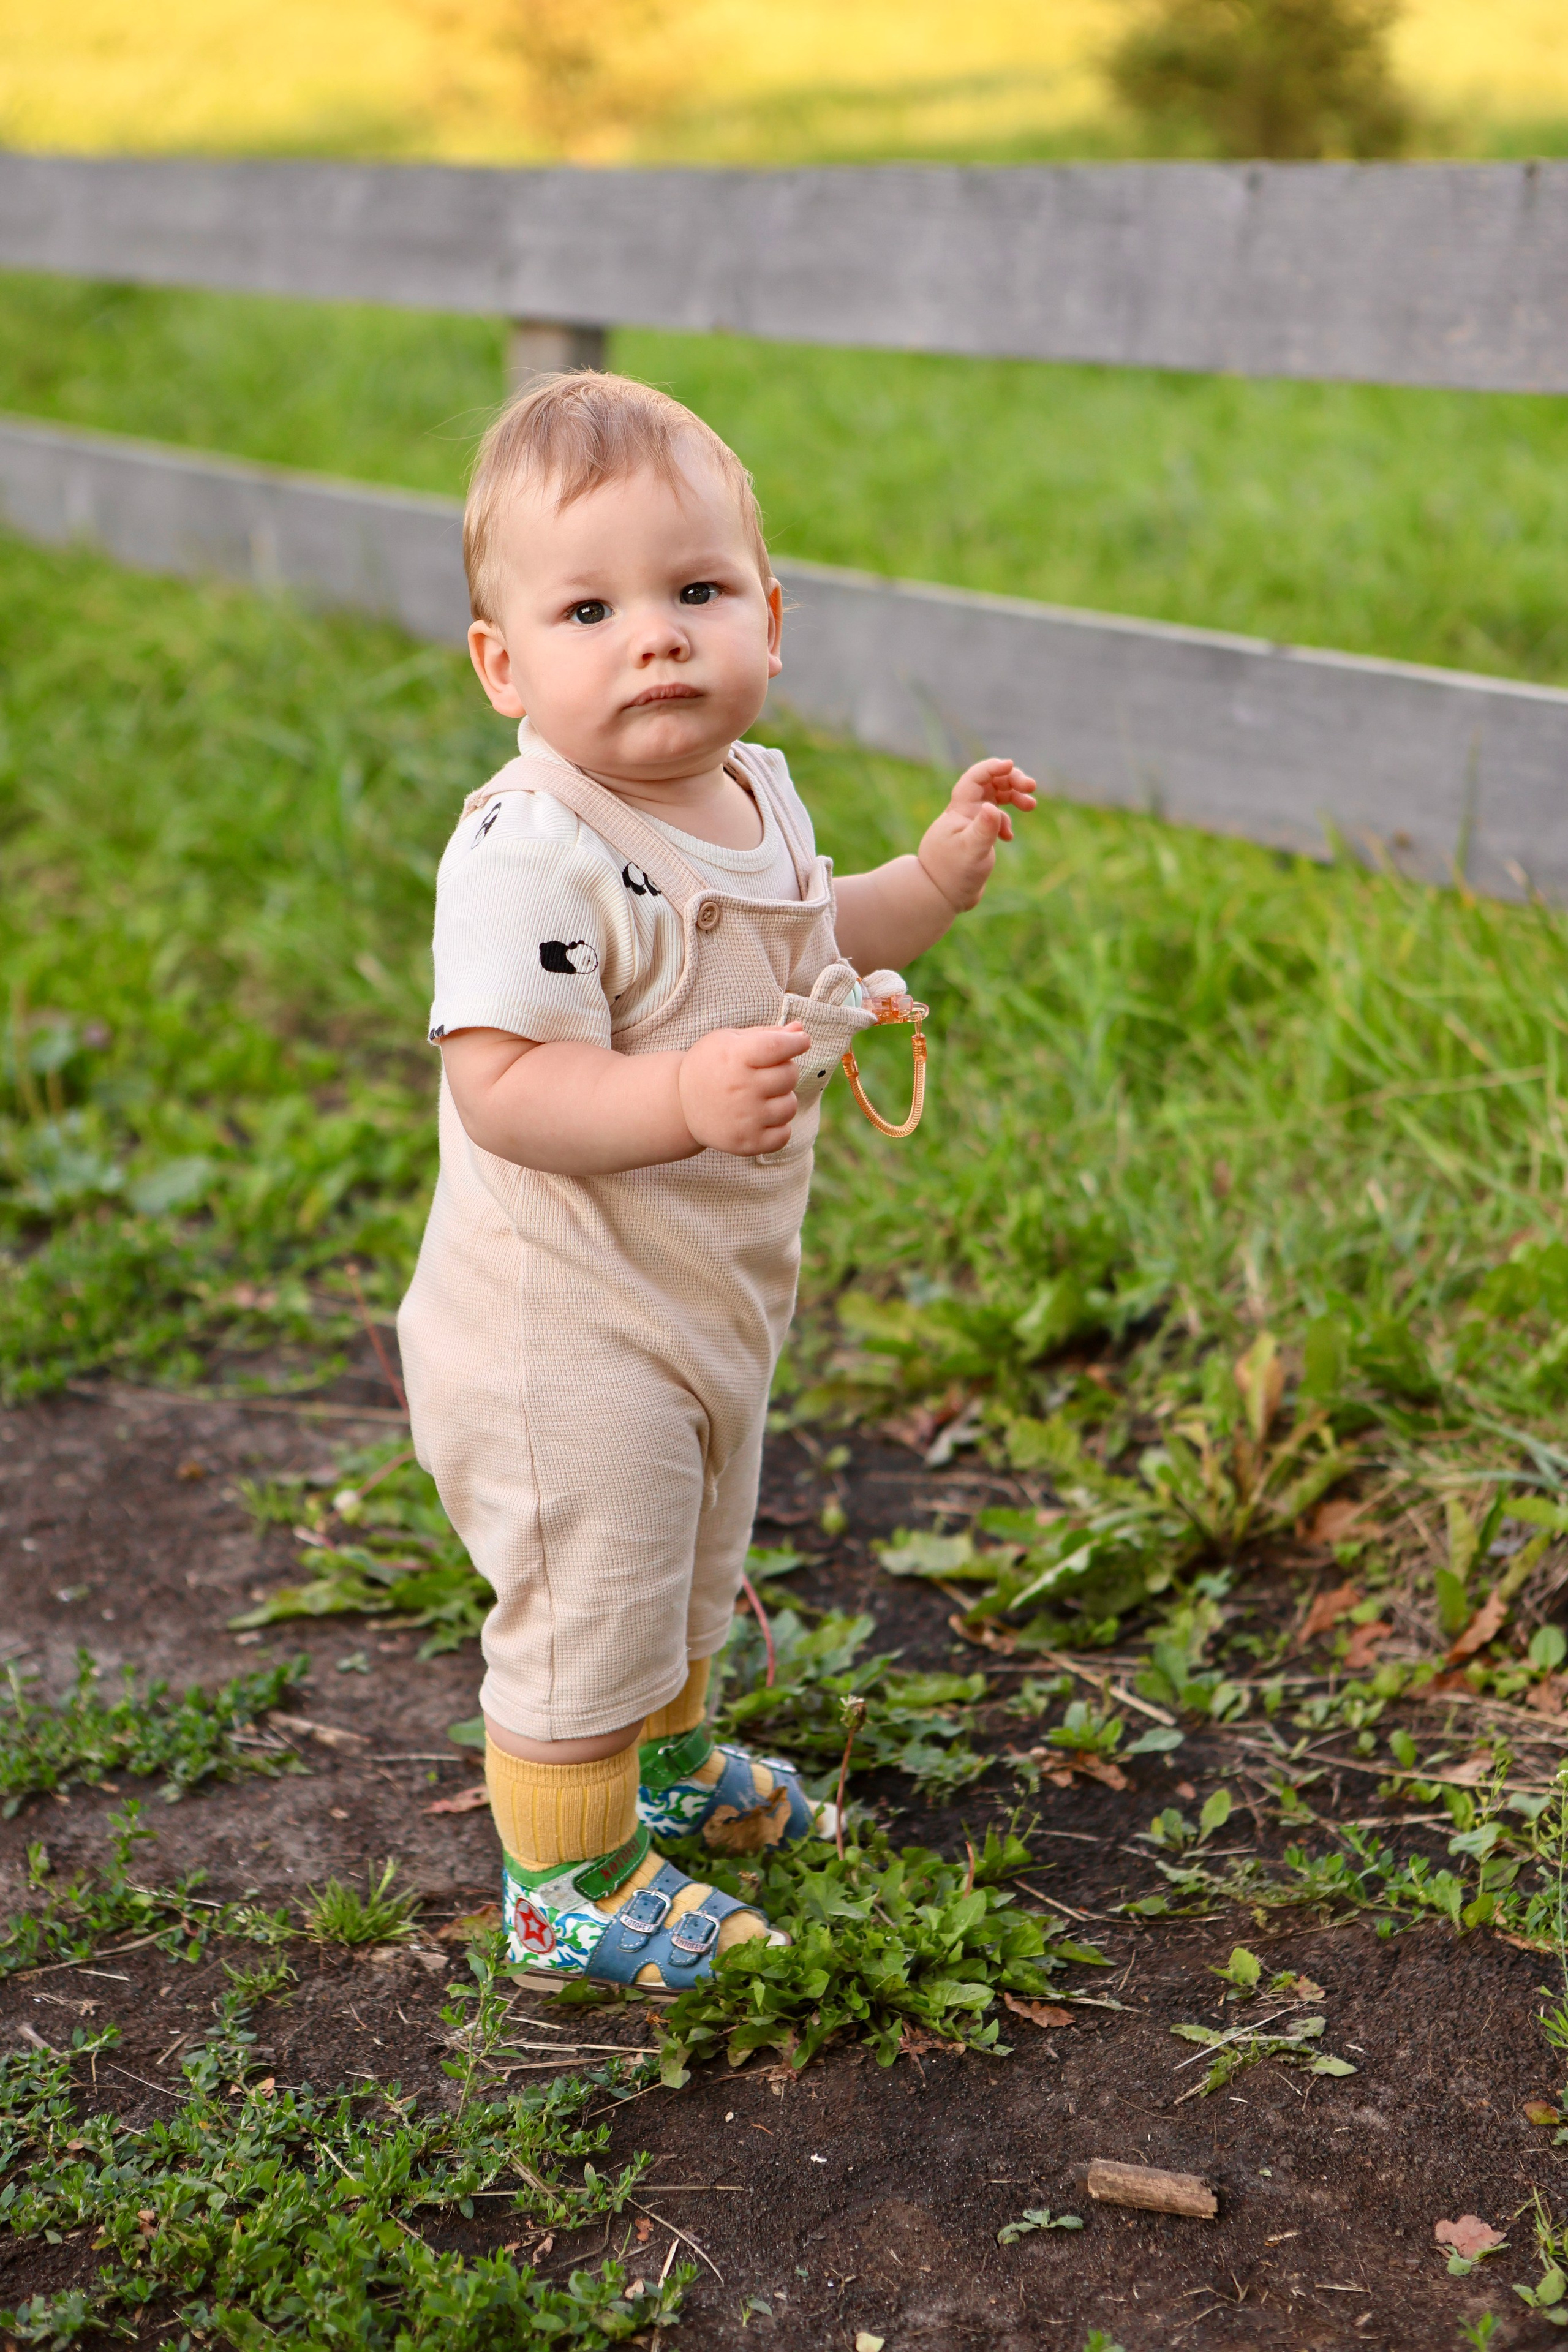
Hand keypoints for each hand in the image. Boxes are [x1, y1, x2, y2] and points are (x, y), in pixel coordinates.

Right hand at [677, 1023, 806, 1154]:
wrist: (680, 1104)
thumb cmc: (711, 1065)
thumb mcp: (730, 1040)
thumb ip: (767, 1034)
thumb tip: (800, 1029)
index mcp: (735, 1056)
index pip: (779, 1046)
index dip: (797, 1042)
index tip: (801, 1042)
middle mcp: (740, 1088)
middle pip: (789, 1075)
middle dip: (785, 1070)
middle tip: (767, 1073)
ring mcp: (744, 1118)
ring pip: (790, 1105)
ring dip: (783, 1099)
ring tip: (763, 1096)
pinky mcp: (746, 1143)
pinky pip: (784, 1135)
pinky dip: (779, 1126)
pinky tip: (762, 1117)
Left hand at [916, 757, 1037, 913]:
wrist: (940, 897)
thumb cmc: (953, 874)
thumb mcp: (972, 851)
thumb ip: (984, 829)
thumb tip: (992, 808)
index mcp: (961, 810)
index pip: (976, 778)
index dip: (993, 767)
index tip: (1012, 766)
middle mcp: (965, 813)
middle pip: (990, 784)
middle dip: (1012, 781)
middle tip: (1031, 788)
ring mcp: (971, 824)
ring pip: (994, 799)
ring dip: (1013, 797)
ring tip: (1031, 805)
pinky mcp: (976, 838)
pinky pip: (994, 819)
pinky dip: (1005, 822)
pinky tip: (1009, 838)